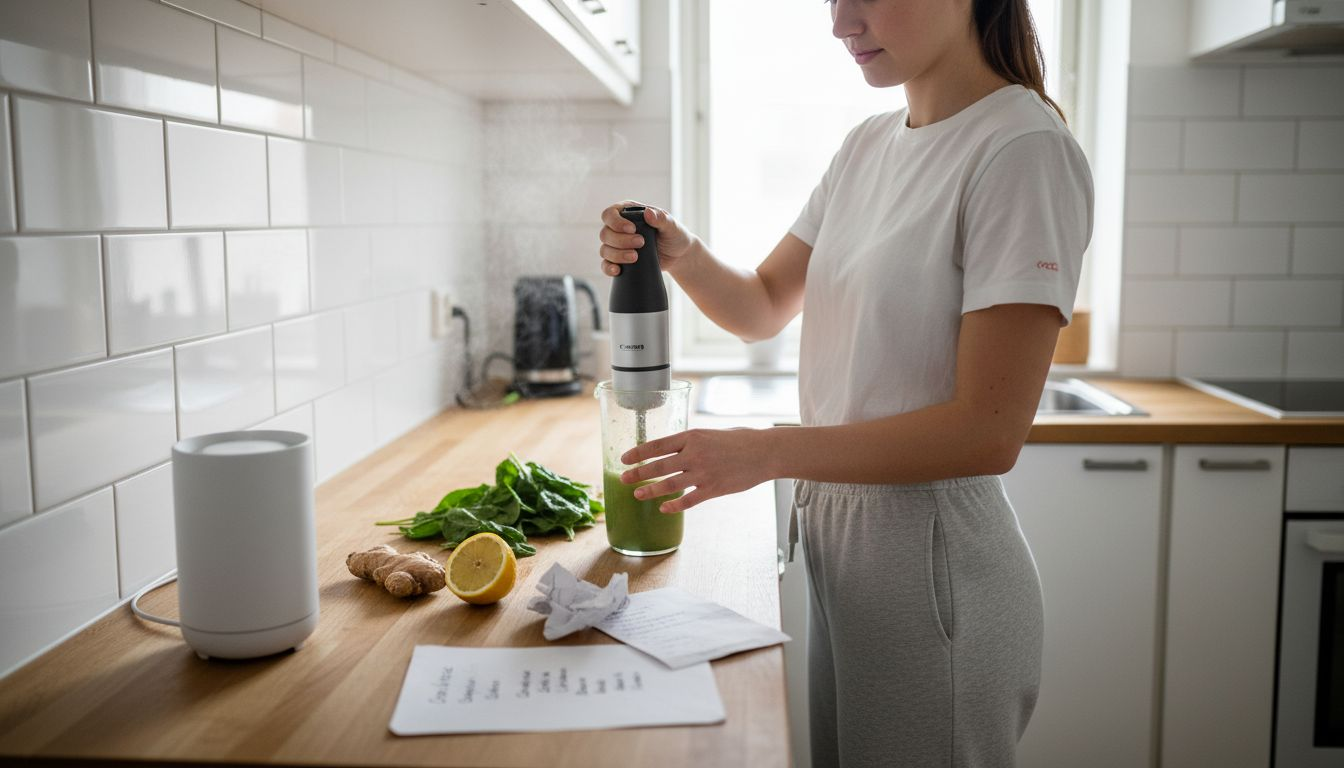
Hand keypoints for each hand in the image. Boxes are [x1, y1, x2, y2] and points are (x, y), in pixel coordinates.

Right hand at [599, 201, 695, 278]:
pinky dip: (609, 268)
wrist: (678, 255)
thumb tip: (647, 213)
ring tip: (635, 257)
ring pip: (604, 250)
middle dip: (621, 241)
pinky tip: (617, 270)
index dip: (616, 222)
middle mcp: (618, 229)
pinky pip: (605, 265)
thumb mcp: (671, 225)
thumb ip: (661, 218)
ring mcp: (617, 246)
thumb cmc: (674, 235)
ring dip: (617, 255)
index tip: (631, 229)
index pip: (610, 214)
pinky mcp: (619, 261)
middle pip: (605, 234)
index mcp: (627, 214)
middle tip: (641, 243)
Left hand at [618, 428, 771, 512]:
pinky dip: (674, 505)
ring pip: (669, 484)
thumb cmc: (739, 440)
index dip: (638, 453)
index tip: (625, 459)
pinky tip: (664, 508)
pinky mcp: (714, 488)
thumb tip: (671, 451)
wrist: (765, 452)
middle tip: (623, 478)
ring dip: (651, 490)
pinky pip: (688, 500)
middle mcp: (695, 454)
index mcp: (692, 436)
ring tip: (637, 494)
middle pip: (658, 465)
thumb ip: (691, 443)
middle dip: (638, 473)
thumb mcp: (711, 433)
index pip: (657, 445)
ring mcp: (704, 472)